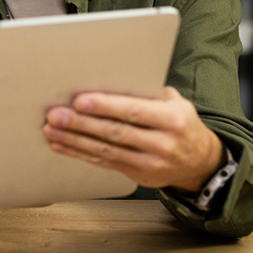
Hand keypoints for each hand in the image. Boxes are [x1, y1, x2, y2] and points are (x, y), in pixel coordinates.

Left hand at [42, 86, 224, 191]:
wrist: (202, 163)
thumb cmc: (181, 123)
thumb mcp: (176, 103)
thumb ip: (148, 92)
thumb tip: (110, 76)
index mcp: (173, 120)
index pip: (133, 111)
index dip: (104, 106)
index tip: (78, 101)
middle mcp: (162, 143)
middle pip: (114, 132)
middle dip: (80, 123)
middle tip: (55, 115)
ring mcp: (150, 163)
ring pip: (105, 150)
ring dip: (74, 140)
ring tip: (51, 130)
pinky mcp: (138, 175)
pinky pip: (104, 163)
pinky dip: (80, 154)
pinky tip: (61, 146)